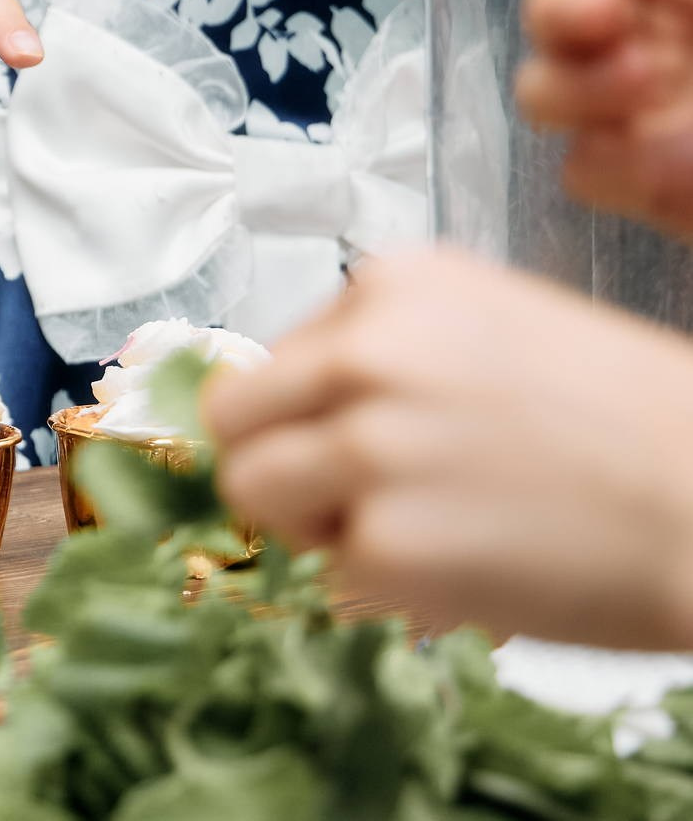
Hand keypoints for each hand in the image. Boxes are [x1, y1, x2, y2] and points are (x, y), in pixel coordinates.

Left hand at [205, 248, 692, 649]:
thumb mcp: (498, 333)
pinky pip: (331, 570)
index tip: (375, 436)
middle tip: (359, 496)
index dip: (313, 412)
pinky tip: (469, 565)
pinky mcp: (386, 541)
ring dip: (316, 522)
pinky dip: (383, 583)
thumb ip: (390, 352)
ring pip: (254, 490)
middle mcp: (367, 350)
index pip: (276, 355)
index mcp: (396, 284)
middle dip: (282, 461)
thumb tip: (289, 403)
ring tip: (417, 527)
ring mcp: (369, 443)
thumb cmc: (632, 424)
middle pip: (234, 417)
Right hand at [518, 0, 692, 240]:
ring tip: (647, 87)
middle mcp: (661, 34)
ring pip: (544, 87)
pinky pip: (585, 169)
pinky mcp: (645, 184)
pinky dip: (616, 165)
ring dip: (575, 86)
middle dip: (561, 7)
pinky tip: (672, 165)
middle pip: (556, 5)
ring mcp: (645, 111)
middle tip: (602, 14)